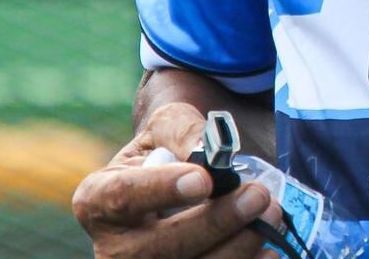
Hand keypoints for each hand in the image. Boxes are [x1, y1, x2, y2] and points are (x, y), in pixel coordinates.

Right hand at [72, 101, 277, 257]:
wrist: (177, 175)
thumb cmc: (168, 145)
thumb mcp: (168, 123)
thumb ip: (183, 131)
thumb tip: (207, 150)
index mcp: (98, 198)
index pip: (122, 196)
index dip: (161, 190)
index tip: (204, 180)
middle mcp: (112, 248)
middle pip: (159, 247)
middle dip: (214, 223)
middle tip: (258, 197)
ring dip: (234, 249)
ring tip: (271, 217)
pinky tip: (268, 251)